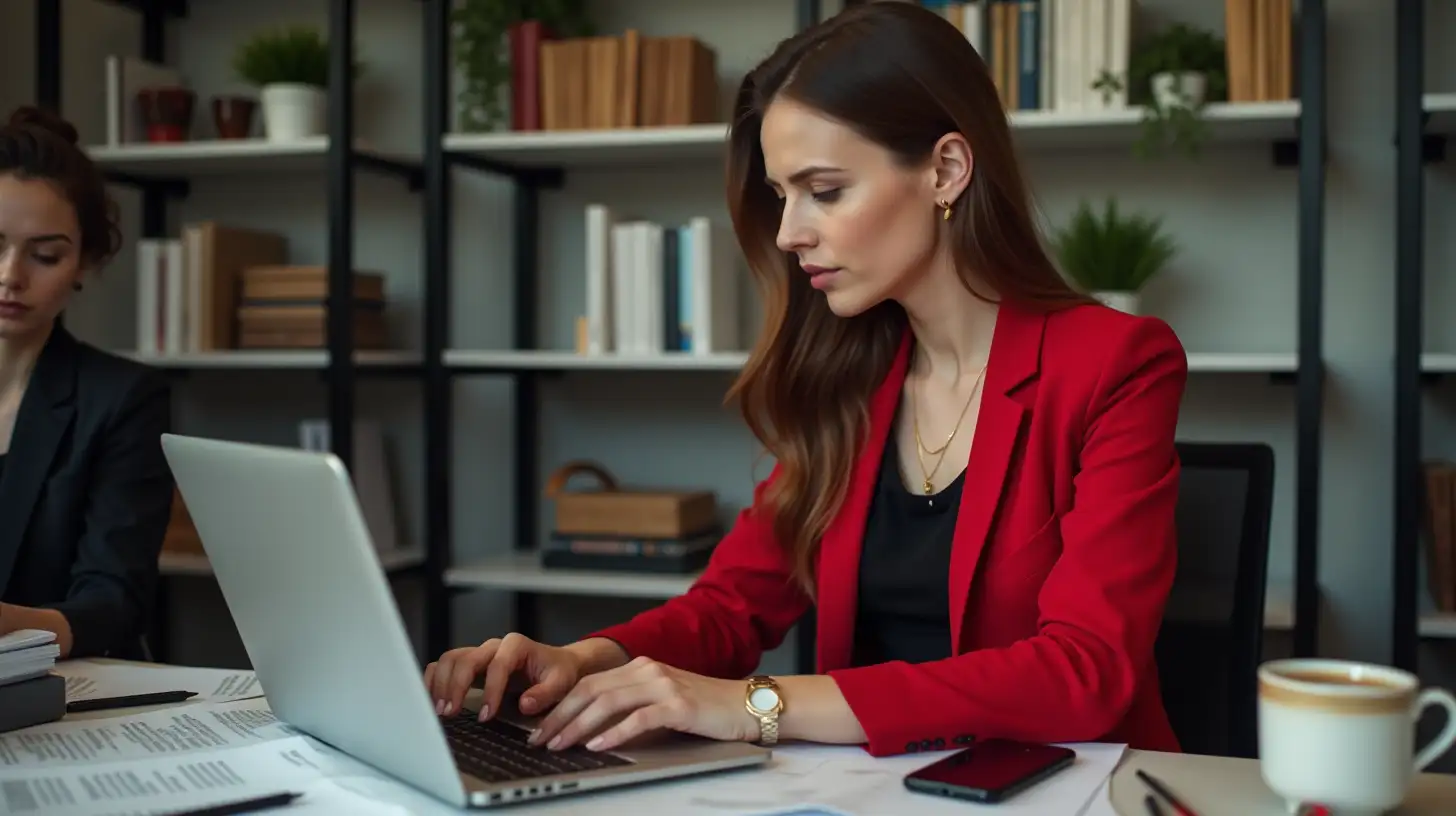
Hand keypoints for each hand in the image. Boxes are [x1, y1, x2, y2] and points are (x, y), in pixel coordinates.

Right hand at [424, 633, 582, 720]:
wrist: (556, 665)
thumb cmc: (558, 672)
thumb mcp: (561, 682)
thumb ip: (545, 692)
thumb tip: (524, 704)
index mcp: (516, 646)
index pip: (497, 666)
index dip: (490, 691)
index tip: (485, 716)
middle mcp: (493, 646)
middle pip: (465, 659)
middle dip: (455, 686)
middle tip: (450, 713)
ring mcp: (479, 653)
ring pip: (450, 659)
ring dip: (440, 684)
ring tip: (440, 710)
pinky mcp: (470, 664)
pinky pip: (445, 665)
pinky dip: (435, 680)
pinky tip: (432, 700)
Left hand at [529, 656, 756, 752]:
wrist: (747, 705)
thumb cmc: (706, 708)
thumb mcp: (663, 699)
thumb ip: (633, 704)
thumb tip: (592, 727)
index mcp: (640, 667)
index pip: (589, 683)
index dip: (560, 705)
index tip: (540, 727)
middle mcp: (648, 670)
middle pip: (590, 690)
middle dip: (560, 716)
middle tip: (540, 739)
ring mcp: (663, 685)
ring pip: (608, 701)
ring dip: (578, 724)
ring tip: (560, 744)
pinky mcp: (678, 704)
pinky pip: (638, 718)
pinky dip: (613, 732)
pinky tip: (597, 745)